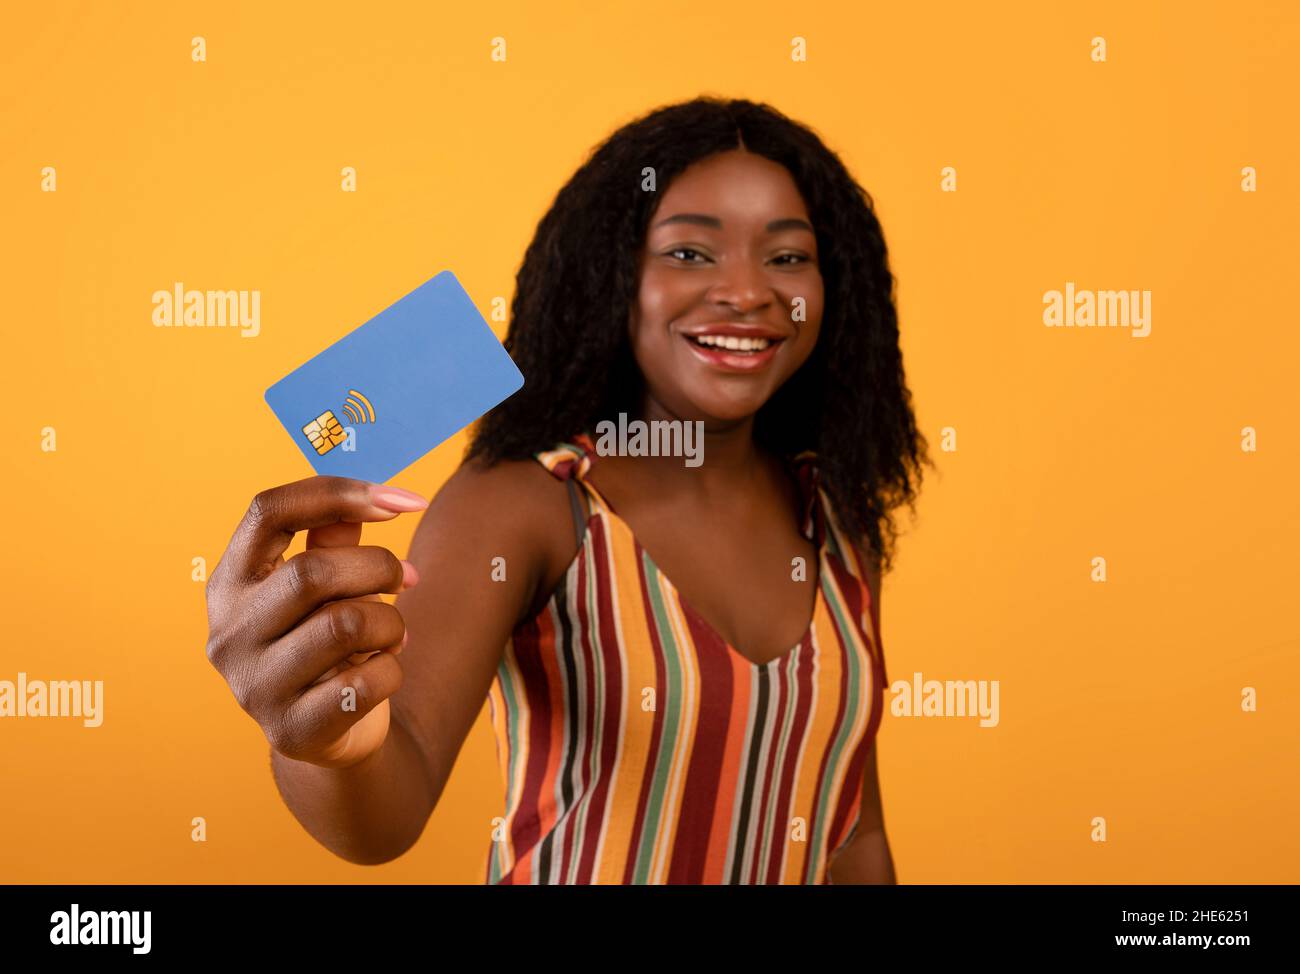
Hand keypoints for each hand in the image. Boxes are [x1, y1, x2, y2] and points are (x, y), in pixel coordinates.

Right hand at [203, 476, 427, 768]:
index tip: (404, 500)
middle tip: (407, 578)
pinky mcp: (291, 731)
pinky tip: (385, 670)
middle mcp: (228, 634)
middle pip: (313, 572)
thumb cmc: (327, 642)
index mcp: (229, 583)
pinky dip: (393, 669)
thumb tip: (375, 500)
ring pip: (346, 625)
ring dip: (391, 621)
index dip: (339, 493)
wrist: (330, 734)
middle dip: (379, 567)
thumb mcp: (324, 588)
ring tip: (393, 632)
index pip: (269, 512)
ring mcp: (254, 687)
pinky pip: (366, 682)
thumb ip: (334, 540)